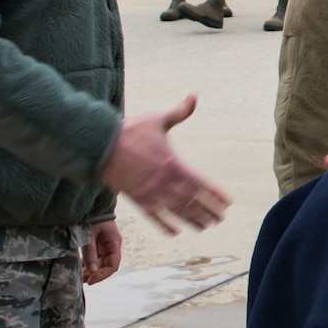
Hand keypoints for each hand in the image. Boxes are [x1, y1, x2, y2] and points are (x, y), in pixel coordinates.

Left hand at [81, 219, 122, 283]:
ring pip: (99, 264)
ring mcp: (104, 246)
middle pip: (105, 266)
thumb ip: (90, 253)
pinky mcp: (96, 245)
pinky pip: (93, 259)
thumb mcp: (89, 234)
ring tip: (78, 277)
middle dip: (94, 274)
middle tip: (80, 280)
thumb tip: (91, 271)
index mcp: (114, 243)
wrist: (90, 202)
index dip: (103, 275)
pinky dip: (86, 265)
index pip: (113, 265)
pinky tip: (78, 269)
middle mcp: (111, 247)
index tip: (91, 280)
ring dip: (89, 271)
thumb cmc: (92, 215)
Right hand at [98, 96, 232, 233]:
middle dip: (208, 211)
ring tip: (204, 227)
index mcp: (174, 164)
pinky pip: (154, 216)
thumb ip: (179, 111)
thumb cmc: (130, 130)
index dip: (216, 194)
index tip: (227, 202)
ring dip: (192, 220)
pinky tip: (174, 232)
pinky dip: (165, 225)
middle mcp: (165, 182)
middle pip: (192, 201)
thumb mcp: (158, 119)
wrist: (100, 145)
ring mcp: (151, 193)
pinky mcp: (137, 199)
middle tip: (219, 219)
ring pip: (177, 211)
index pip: (202, 183)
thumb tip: (194, 95)